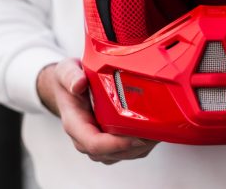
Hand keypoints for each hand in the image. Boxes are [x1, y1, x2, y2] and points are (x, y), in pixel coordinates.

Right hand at [37, 58, 158, 163]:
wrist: (68, 87)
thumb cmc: (68, 81)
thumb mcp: (66, 72)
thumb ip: (70, 76)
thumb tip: (79, 84)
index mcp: (75, 124)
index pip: (94, 143)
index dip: (115, 144)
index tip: (134, 137)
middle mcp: (86, 139)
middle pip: (112, 153)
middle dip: (135, 146)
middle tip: (156, 131)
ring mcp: (100, 142)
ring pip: (123, 154)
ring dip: (142, 146)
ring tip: (160, 130)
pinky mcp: (111, 141)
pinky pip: (128, 150)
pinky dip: (144, 144)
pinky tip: (156, 131)